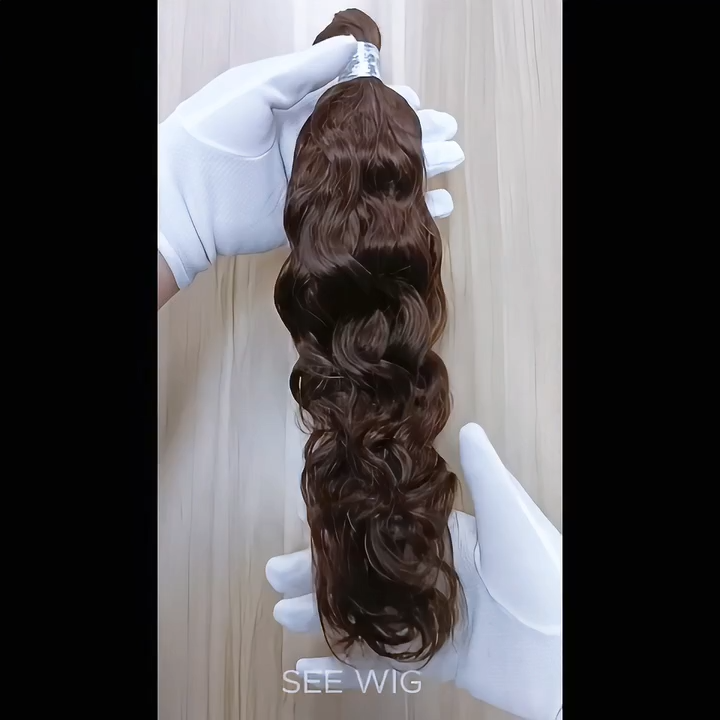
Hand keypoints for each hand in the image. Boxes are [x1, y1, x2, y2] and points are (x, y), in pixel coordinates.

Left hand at [159, 36, 464, 287]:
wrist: (188, 200)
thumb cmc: (213, 134)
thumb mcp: (257, 87)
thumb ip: (304, 72)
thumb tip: (352, 48)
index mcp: (305, 111)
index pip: (361, 105)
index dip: (394, 105)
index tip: (421, 105)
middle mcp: (318, 148)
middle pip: (378, 142)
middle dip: (418, 138)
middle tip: (452, 138)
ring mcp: (323, 186)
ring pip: (379, 176)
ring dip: (418, 172)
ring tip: (452, 164)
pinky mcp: (322, 220)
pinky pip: (366, 213)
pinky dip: (399, 212)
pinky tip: (432, 207)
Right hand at [265, 423, 561, 719]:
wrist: (564, 647)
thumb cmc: (542, 571)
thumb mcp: (509, 515)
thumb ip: (483, 476)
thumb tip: (468, 428)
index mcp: (442, 538)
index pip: (376, 529)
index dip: (341, 528)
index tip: (305, 523)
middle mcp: (427, 575)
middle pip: (360, 572)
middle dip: (317, 573)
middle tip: (274, 573)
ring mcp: (426, 618)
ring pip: (362, 613)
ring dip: (322, 614)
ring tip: (282, 611)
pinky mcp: (433, 657)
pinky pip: (381, 660)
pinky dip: (344, 664)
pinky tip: (311, 663)